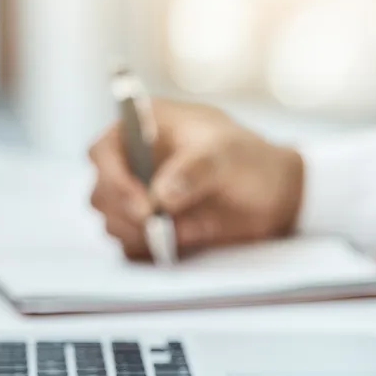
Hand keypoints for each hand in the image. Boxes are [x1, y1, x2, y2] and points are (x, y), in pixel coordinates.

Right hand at [88, 99, 303, 259]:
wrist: (274, 194)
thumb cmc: (249, 159)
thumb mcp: (228, 154)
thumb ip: (195, 169)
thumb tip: (161, 195)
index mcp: (143, 128)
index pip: (103, 150)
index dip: (112, 177)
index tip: (142, 203)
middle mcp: (134, 162)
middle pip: (101, 191)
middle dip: (123, 211)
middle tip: (155, 223)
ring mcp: (140, 196)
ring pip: (111, 220)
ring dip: (133, 232)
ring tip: (171, 232)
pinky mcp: (152, 226)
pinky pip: (130, 242)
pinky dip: (144, 248)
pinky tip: (169, 245)